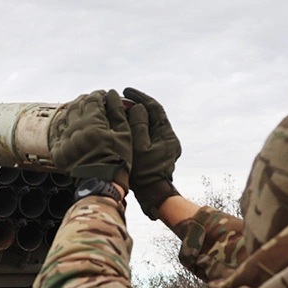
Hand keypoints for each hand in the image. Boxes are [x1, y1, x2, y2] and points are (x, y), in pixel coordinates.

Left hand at [47, 90, 131, 188]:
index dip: (98, 95)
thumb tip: (112, 95)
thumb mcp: (124, 135)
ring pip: (64, 117)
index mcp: (93, 125)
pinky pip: (56, 133)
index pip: (92, 100)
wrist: (102, 184)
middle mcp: (75, 131)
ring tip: (82, 112)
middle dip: (85, 100)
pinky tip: (69, 124)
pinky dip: (62, 125)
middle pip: (76, 106)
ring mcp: (64, 141)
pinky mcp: (57, 152)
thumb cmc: (117, 160)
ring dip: (73, 111)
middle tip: (92, 101)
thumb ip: (118, 112)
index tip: (103, 95)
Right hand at [122, 88, 181, 218]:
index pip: (154, 108)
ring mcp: (163, 146)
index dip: (140, 97)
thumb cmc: (144, 174)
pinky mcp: (157, 153)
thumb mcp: (139, 147)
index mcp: (167, 135)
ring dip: (135, 116)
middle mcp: (168, 139)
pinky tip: (123, 127)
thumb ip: (139, 125)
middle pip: (152, 115)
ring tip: (120, 110)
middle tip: (121, 99)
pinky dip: (135, 128)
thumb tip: (138, 107)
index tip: (126, 91)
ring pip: (148, 124)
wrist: (152, 196)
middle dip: (137, 105)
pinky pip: (146, 134)